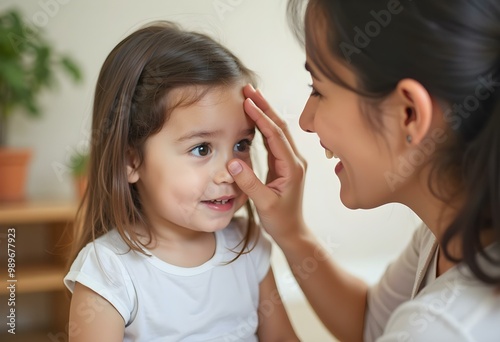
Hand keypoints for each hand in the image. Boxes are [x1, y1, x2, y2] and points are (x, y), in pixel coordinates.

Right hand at [228, 84, 306, 243]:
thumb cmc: (280, 220)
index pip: (275, 136)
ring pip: (278, 130)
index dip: (261, 118)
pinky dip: (264, 125)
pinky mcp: (284, 163)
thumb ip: (249, 183)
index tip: (247, 102)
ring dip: (265, 112)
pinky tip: (254, 116)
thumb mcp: (264, 203)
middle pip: (280, 126)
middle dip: (264, 106)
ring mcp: (290, 160)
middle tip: (248, 89)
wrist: (292, 230)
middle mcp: (294, 160)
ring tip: (250, 97)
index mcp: (292, 167)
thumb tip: (232, 161)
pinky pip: (274, 139)